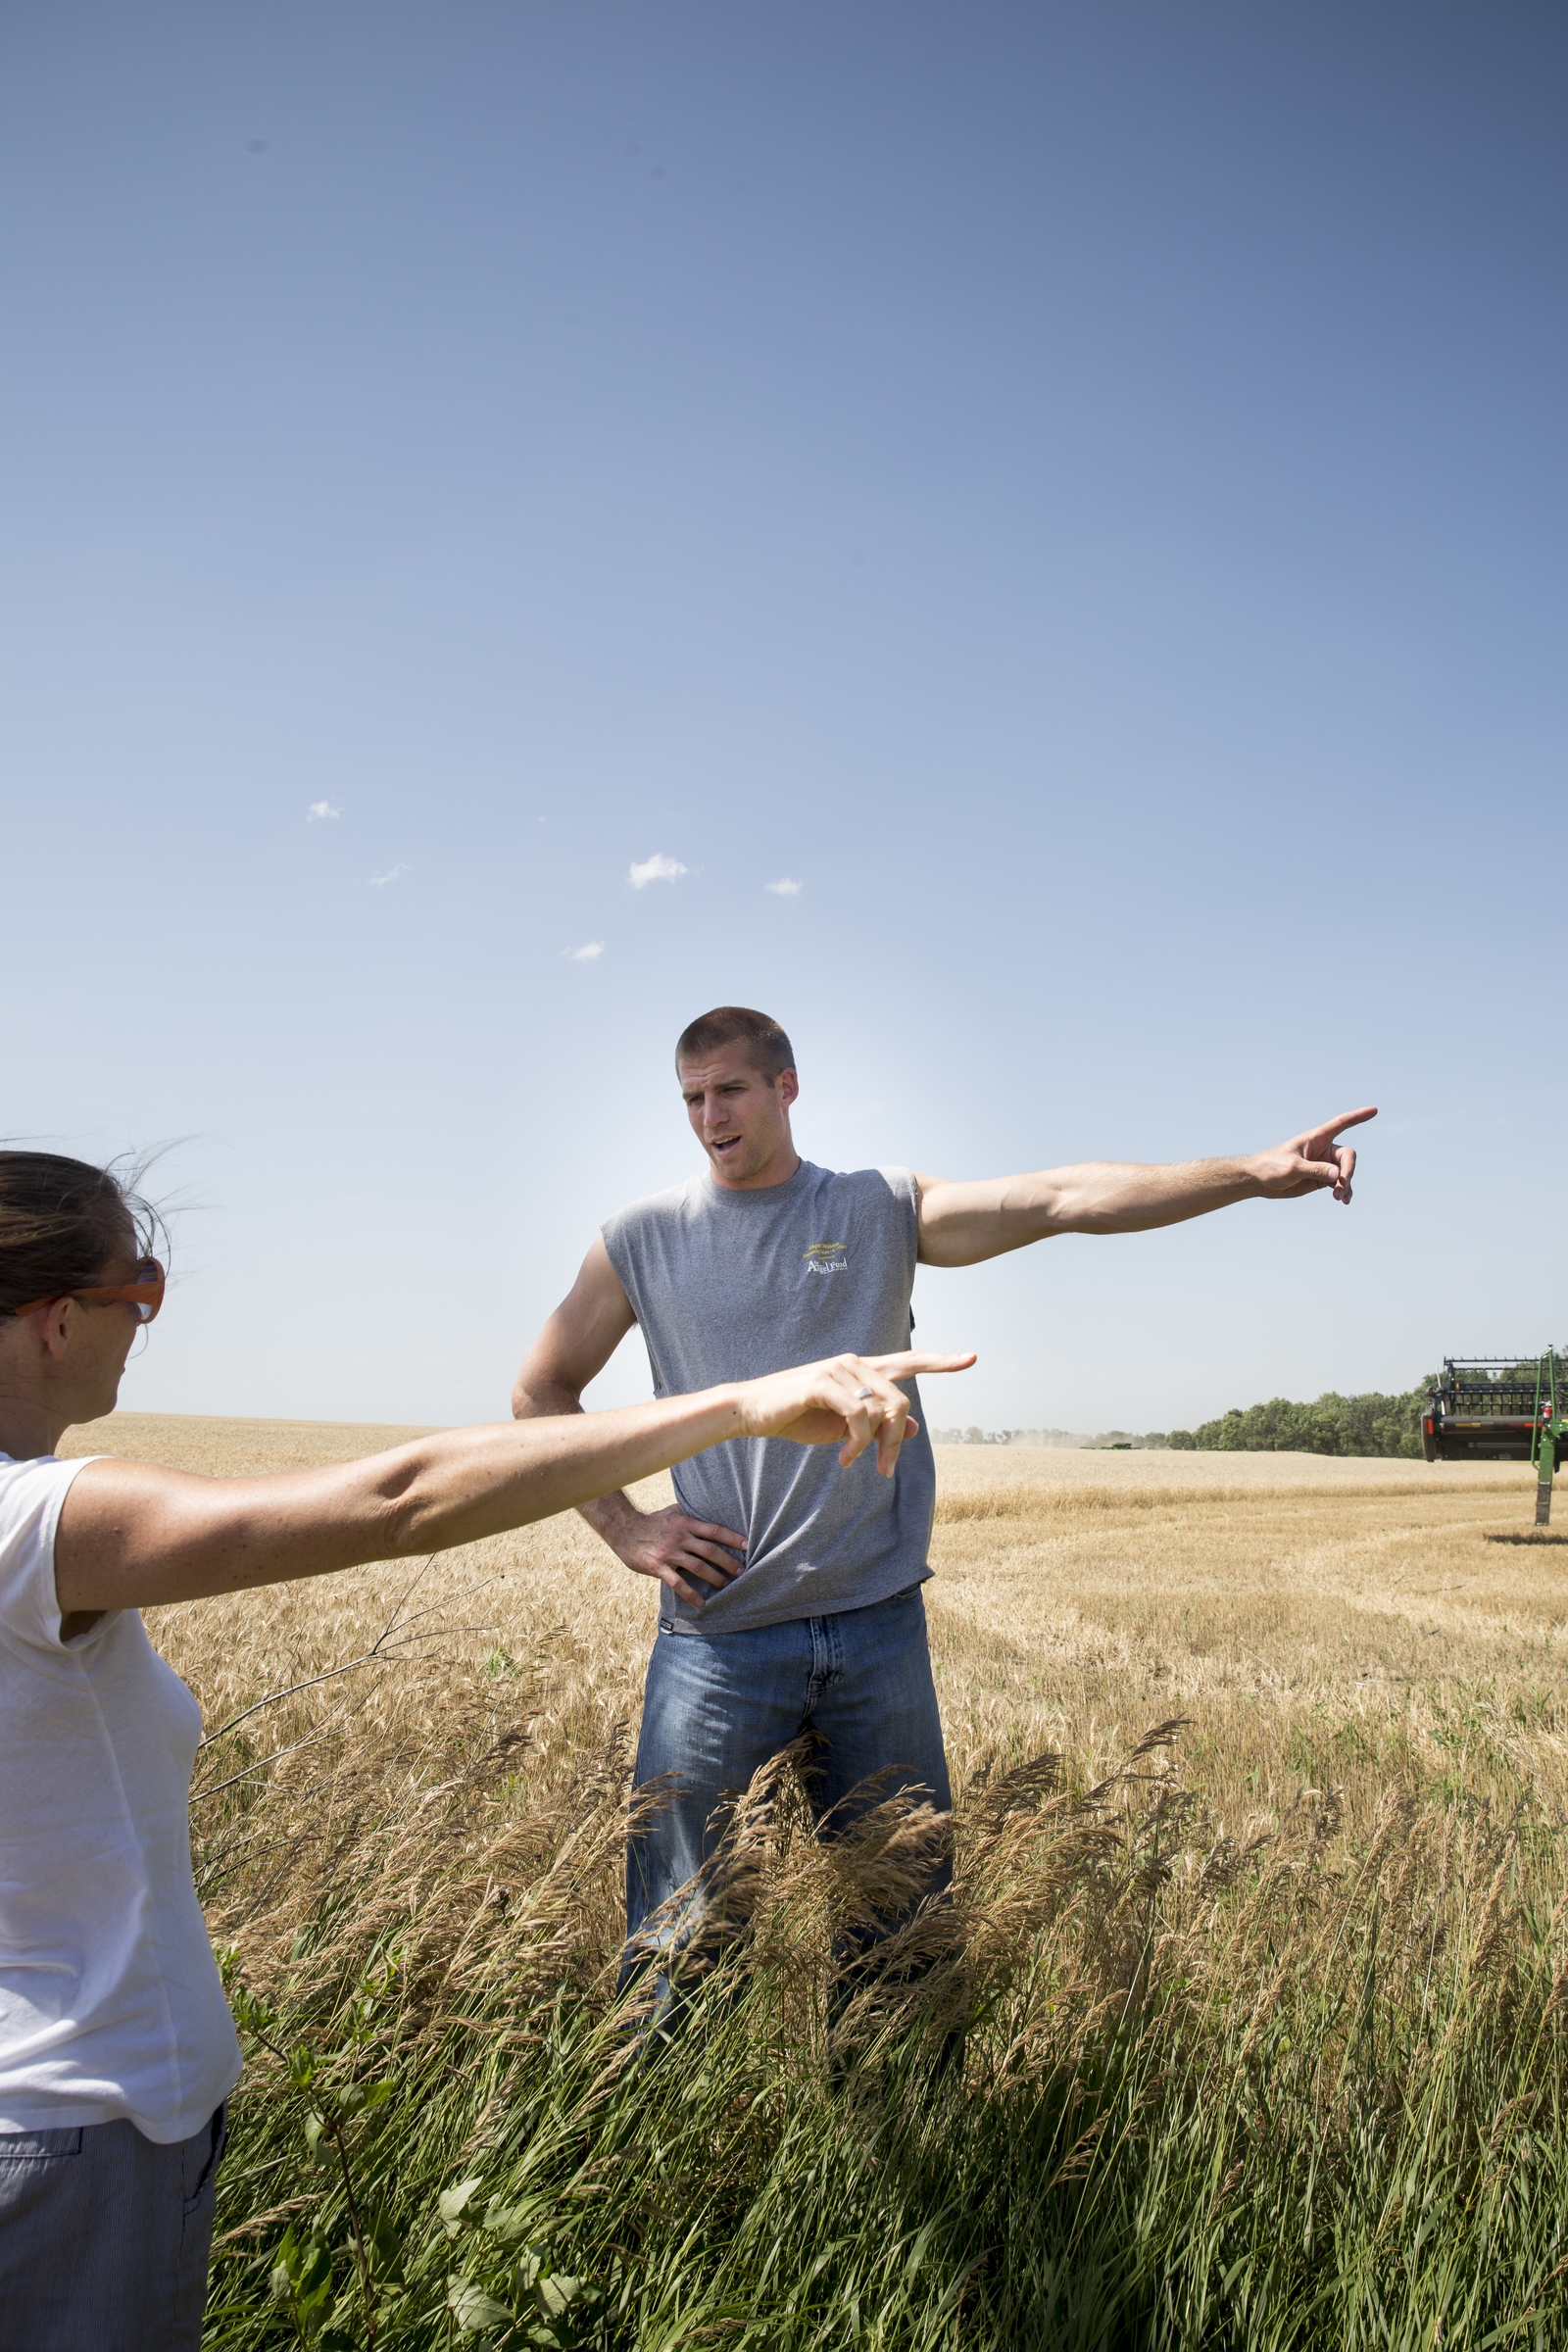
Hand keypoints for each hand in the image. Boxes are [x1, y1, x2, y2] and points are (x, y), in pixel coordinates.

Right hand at [610, 1504, 749, 1609]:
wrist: (624, 1529)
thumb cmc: (651, 1521)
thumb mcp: (672, 1512)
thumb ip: (689, 1515)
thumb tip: (706, 1511)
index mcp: (686, 1524)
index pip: (715, 1530)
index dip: (732, 1538)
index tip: (748, 1545)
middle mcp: (681, 1538)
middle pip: (710, 1550)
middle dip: (729, 1561)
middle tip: (743, 1571)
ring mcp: (669, 1553)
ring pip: (698, 1567)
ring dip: (715, 1577)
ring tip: (727, 1585)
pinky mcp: (658, 1567)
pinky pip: (677, 1583)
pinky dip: (690, 1594)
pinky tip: (701, 1602)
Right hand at [737, 1349, 976, 1472]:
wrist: (753, 1412)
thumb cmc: (797, 1417)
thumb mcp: (843, 1427)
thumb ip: (877, 1425)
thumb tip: (911, 1427)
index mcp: (862, 1371)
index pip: (908, 1361)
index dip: (941, 1361)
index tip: (972, 1358)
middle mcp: (854, 1364)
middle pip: (901, 1400)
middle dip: (896, 1441)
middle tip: (884, 1470)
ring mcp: (839, 1370)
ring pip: (882, 1410)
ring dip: (873, 1446)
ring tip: (854, 1464)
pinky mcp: (823, 1382)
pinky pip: (859, 1415)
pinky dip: (856, 1443)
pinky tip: (844, 1458)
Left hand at [1249, 1106, 1376, 1203]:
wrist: (1259, 1182)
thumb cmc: (1271, 1167)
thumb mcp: (1292, 1167)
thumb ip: (1315, 1170)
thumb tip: (1337, 1175)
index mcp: (1317, 1138)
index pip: (1342, 1123)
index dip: (1358, 1116)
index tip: (1375, 1110)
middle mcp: (1323, 1150)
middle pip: (1348, 1157)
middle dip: (1348, 1171)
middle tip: (1340, 1186)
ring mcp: (1323, 1165)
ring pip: (1345, 1173)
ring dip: (1345, 1185)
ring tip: (1339, 1197)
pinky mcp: (1321, 1179)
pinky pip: (1339, 1184)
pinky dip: (1343, 1191)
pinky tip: (1343, 1201)